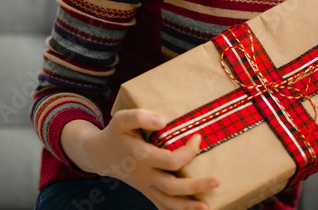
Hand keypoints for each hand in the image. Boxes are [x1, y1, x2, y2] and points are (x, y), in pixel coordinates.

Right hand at [63, 109, 218, 209]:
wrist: (101, 155)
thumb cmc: (116, 134)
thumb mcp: (122, 119)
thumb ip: (140, 116)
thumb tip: (163, 121)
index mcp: (142, 157)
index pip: (170, 160)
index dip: (188, 151)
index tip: (198, 137)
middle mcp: (146, 175)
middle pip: (172, 187)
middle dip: (195, 186)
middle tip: (216, 181)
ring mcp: (146, 186)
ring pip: (167, 202)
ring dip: (188, 207)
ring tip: (207, 208)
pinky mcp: (147, 191)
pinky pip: (162, 206)